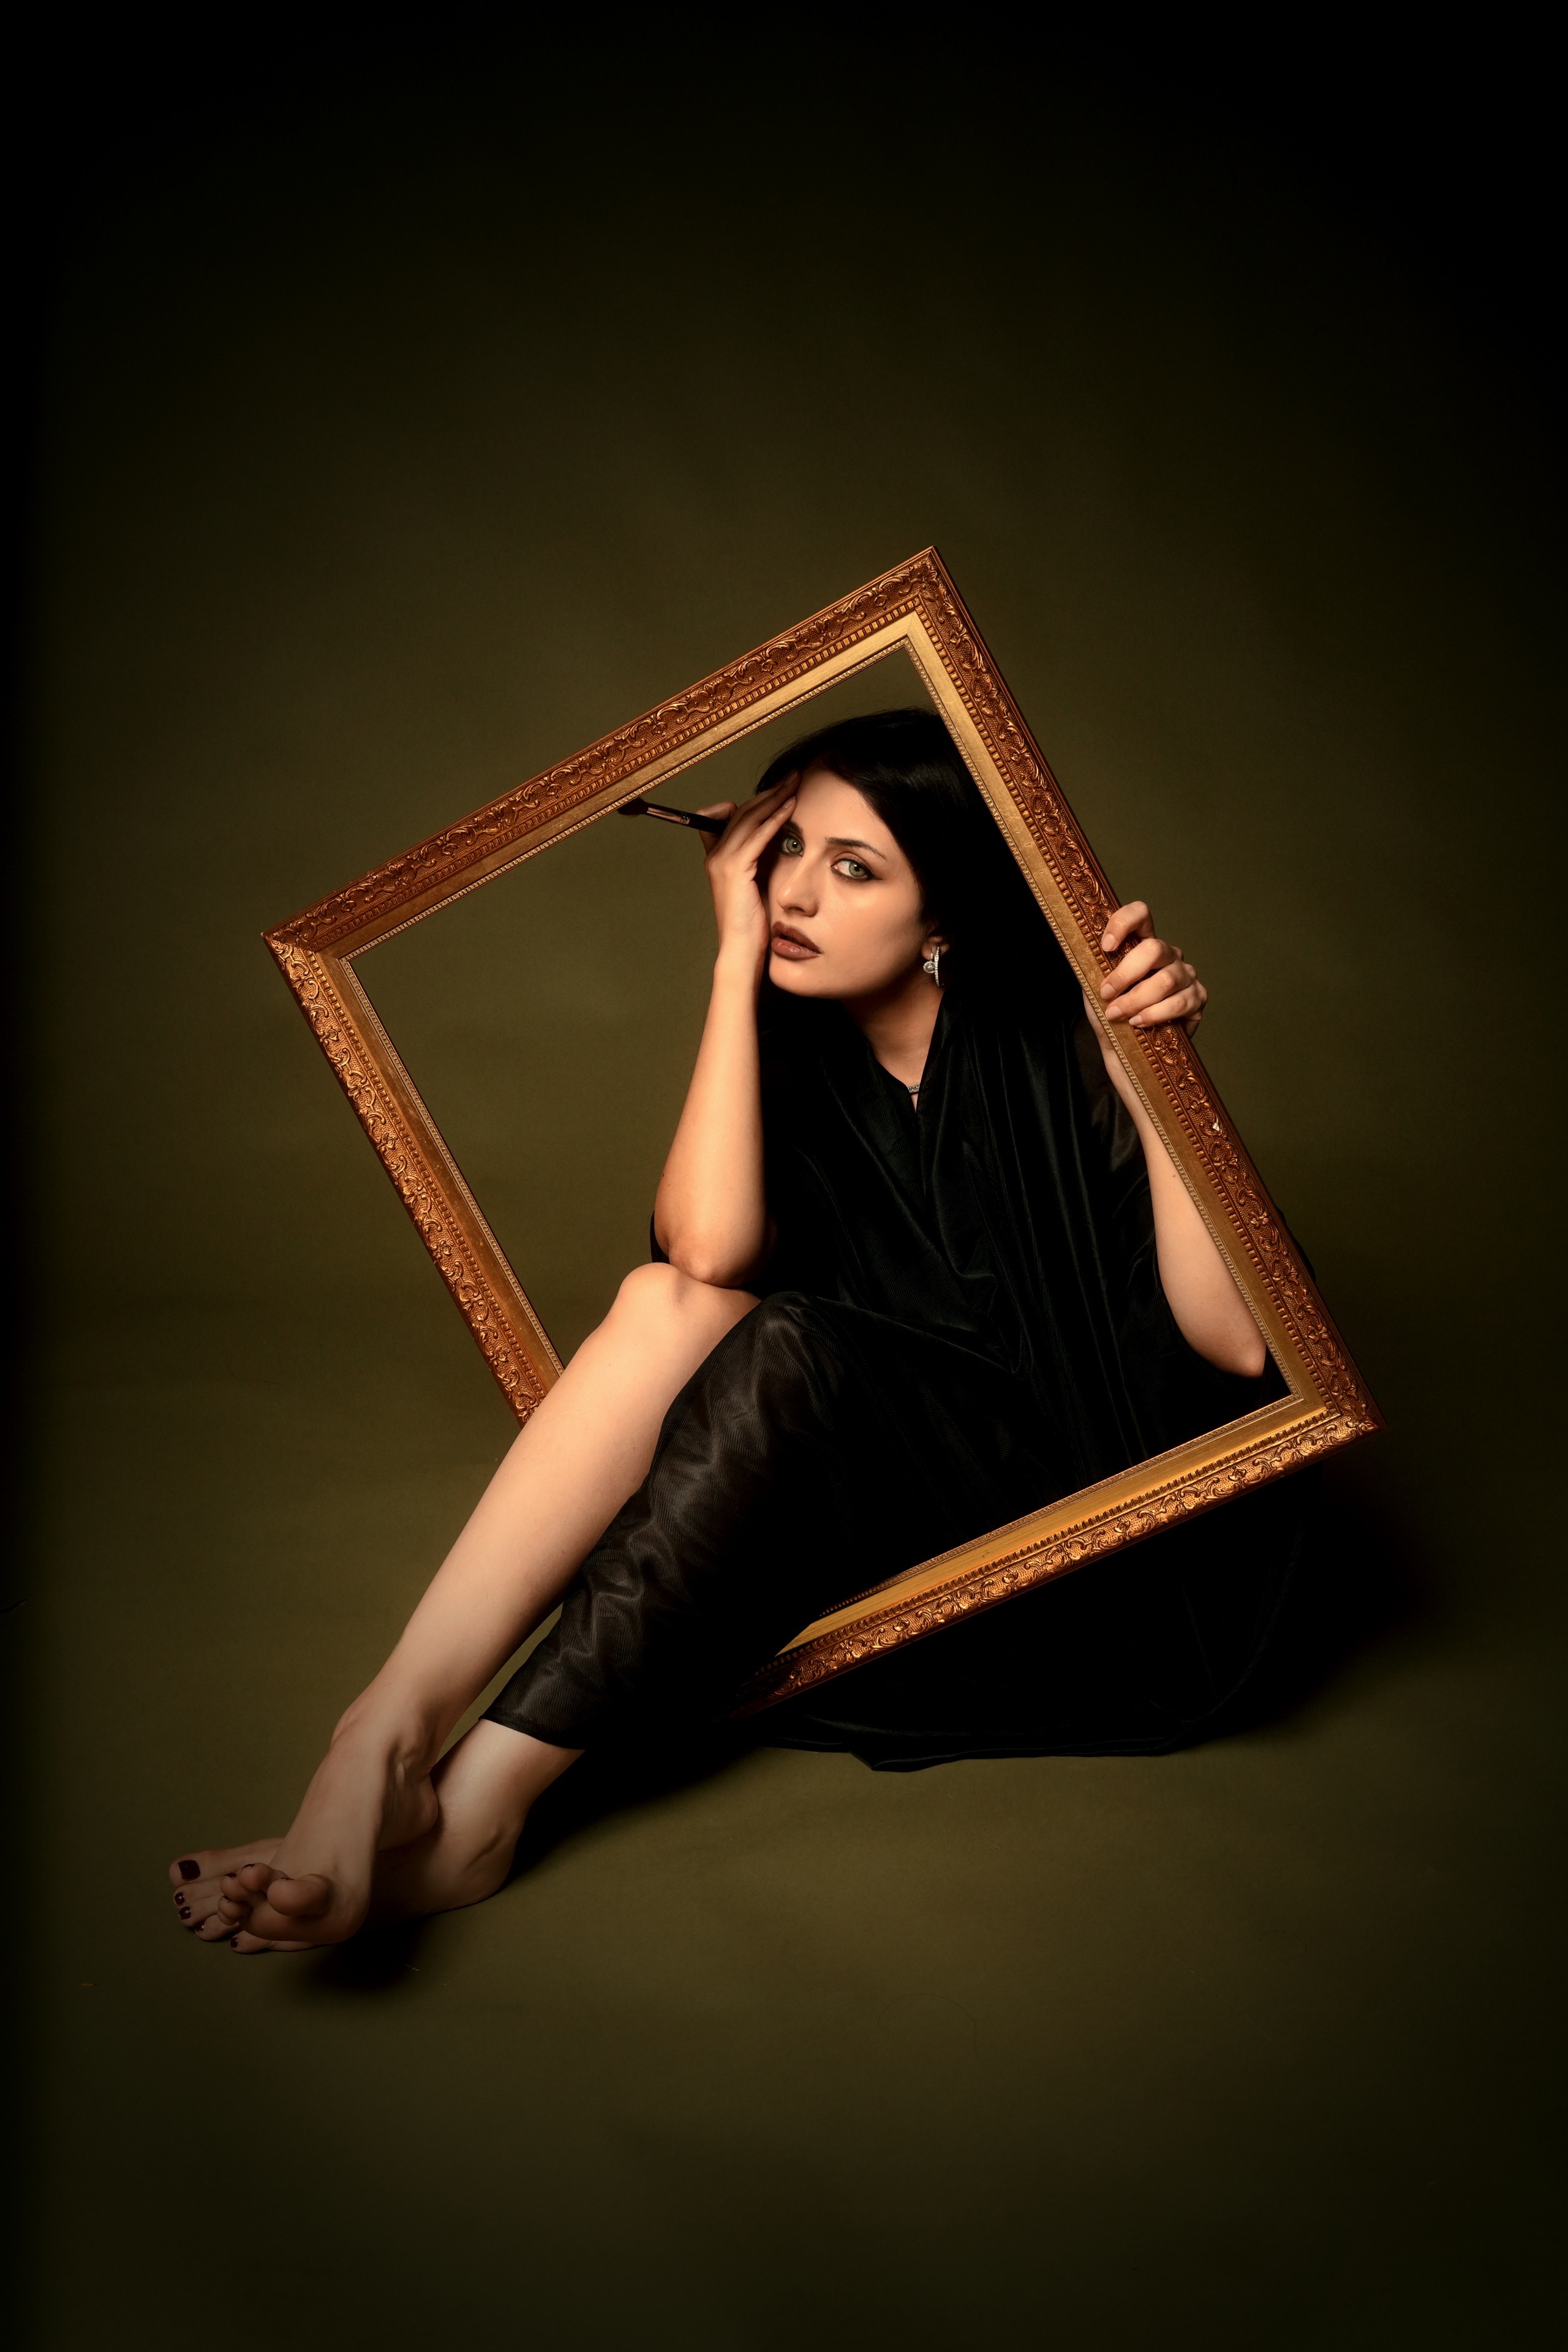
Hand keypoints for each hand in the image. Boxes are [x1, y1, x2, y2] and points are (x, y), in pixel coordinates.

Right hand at [696, 777, 797, 970]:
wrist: (742, 951)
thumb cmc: (753, 924)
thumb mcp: (756, 885)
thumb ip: (760, 861)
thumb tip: (780, 839)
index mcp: (717, 857)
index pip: (733, 815)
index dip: (757, 800)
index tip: (781, 790)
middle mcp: (716, 855)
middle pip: (742, 811)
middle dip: (770, 791)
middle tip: (793, 776)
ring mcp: (722, 862)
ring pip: (749, 818)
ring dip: (774, 798)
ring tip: (795, 784)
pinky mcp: (735, 870)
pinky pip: (757, 836)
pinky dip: (774, 819)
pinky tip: (791, 808)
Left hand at [1095, 901, 1206, 1035]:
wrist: (1129, 1050)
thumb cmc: (1113, 1015)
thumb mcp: (1096, 989)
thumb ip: (1094, 969)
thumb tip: (1083, 953)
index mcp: (1143, 945)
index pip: (1140, 915)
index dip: (1123, 923)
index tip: (1106, 947)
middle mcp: (1169, 955)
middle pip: (1154, 949)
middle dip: (1125, 974)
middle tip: (1107, 993)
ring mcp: (1187, 975)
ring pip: (1165, 980)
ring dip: (1136, 1000)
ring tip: (1118, 1014)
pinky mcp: (1198, 998)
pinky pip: (1178, 1003)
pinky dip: (1154, 1015)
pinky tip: (1139, 1022)